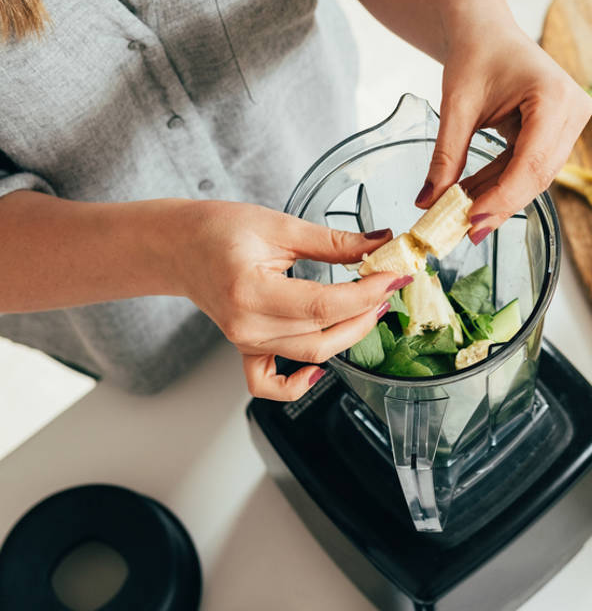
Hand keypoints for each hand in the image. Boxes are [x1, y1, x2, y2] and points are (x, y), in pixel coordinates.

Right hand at [169, 201, 407, 400]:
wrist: (179, 246)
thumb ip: (333, 241)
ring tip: (370, 306)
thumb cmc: (218, 230)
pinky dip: (297, 385)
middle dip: (366, 312)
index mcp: (251, 291)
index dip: (366, 293)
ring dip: (349, 335)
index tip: (393, 277)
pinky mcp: (246, 349)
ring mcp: (245, 342)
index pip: (324, 304)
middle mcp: (247, 325)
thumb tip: (379, 243)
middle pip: (323, 334)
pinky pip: (269, 384)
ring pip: (311, 354)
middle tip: (389, 286)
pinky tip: (319, 371)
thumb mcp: (280, 225)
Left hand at [416, 21, 591, 239]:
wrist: (485, 29)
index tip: (472, 221)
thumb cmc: (474, 53)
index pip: (532, 162)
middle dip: (500, 204)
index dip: (504, 197)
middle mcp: (573, 111)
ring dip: (499, 197)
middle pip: (538, 175)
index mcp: (554, 96)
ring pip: (536, 176)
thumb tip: (428, 203)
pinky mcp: (559, 132)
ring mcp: (571, 122)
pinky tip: (474, 197)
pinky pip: (531, 167)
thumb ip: (445, 157)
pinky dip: (502, 183)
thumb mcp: (456, 106)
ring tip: (463, 216)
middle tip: (466, 231)